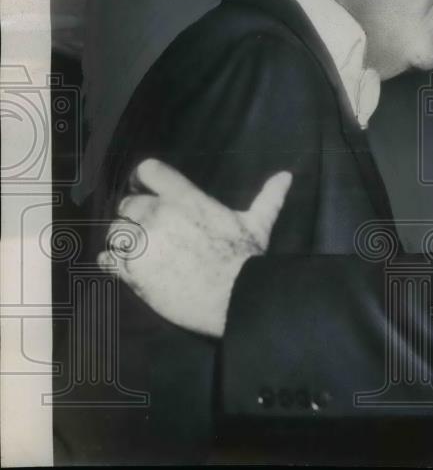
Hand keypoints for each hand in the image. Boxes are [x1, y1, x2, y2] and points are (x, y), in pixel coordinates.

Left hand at [98, 158, 291, 337]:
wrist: (234, 298)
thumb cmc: (245, 259)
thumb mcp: (258, 223)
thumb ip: (268, 197)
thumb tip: (287, 176)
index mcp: (186, 199)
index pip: (148, 171)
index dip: (143, 179)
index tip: (145, 189)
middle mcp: (159, 215)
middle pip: (128, 203)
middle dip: (136, 215)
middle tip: (150, 230)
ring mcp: (143, 242)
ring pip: (115, 231)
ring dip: (124, 239)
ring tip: (141, 251)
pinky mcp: (132, 270)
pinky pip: (108, 258)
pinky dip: (114, 262)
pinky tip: (127, 266)